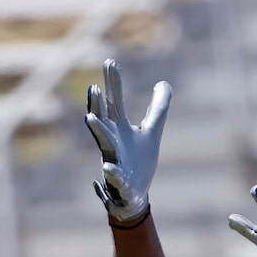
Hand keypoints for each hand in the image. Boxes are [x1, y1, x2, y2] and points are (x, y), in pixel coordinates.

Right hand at [84, 58, 170, 227]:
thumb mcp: (152, 132)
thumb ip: (158, 109)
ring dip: (98, 132)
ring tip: (92, 119)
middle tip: (95, 88)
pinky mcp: (119, 183)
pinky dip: (111, 174)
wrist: (133, 194)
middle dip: (98, 105)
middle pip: (105, 120)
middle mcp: (112, 141)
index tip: (110, 62)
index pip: (115, 102)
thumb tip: (164, 83)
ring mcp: (114, 161)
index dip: (113, 84)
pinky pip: (114, 178)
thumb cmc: (138, 160)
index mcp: (119, 128)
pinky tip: (109, 169)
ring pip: (104, 145)